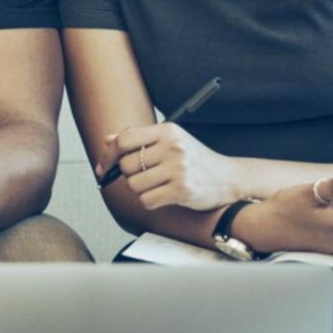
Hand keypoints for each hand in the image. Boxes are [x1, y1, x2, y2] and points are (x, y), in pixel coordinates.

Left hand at [101, 122, 240, 211]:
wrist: (228, 178)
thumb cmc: (195, 160)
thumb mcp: (170, 141)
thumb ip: (139, 140)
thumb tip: (107, 140)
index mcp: (167, 131)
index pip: (124, 140)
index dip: (108, 155)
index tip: (104, 167)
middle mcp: (173, 147)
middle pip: (126, 165)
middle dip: (130, 175)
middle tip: (146, 177)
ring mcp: (178, 168)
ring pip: (134, 185)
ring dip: (141, 190)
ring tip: (158, 186)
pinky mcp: (182, 190)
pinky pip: (147, 200)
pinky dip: (150, 202)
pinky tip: (164, 196)